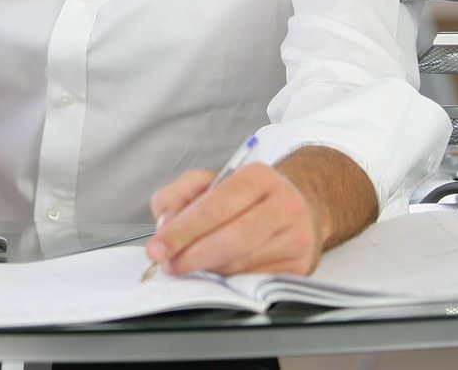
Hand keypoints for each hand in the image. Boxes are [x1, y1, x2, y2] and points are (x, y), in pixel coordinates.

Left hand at [144, 162, 323, 276]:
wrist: (300, 207)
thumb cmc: (246, 196)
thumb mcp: (209, 181)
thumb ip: (178, 195)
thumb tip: (164, 225)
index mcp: (258, 177)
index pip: (214, 207)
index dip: (181, 231)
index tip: (157, 248)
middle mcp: (284, 205)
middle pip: (229, 240)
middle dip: (190, 256)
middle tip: (167, 264)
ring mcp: (296, 238)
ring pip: (239, 264)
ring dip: (206, 270)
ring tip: (187, 264)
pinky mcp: (300, 266)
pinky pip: (252, 280)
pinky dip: (227, 279)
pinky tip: (215, 270)